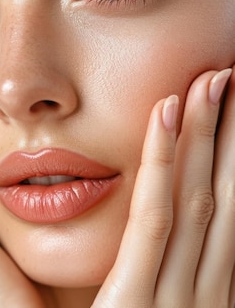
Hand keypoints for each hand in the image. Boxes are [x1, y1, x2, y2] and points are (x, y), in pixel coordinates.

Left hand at [93, 66, 234, 307]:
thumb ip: (137, 272)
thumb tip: (145, 224)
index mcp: (201, 296)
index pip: (223, 214)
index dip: (230, 158)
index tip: (232, 112)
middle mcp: (201, 295)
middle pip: (220, 197)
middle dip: (230, 134)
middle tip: (231, 75)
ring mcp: (174, 301)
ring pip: (197, 199)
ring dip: (209, 134)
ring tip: (215, 76)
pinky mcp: (134, 302)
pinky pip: (150, 220)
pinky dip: (161, 162)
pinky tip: (164, 112)